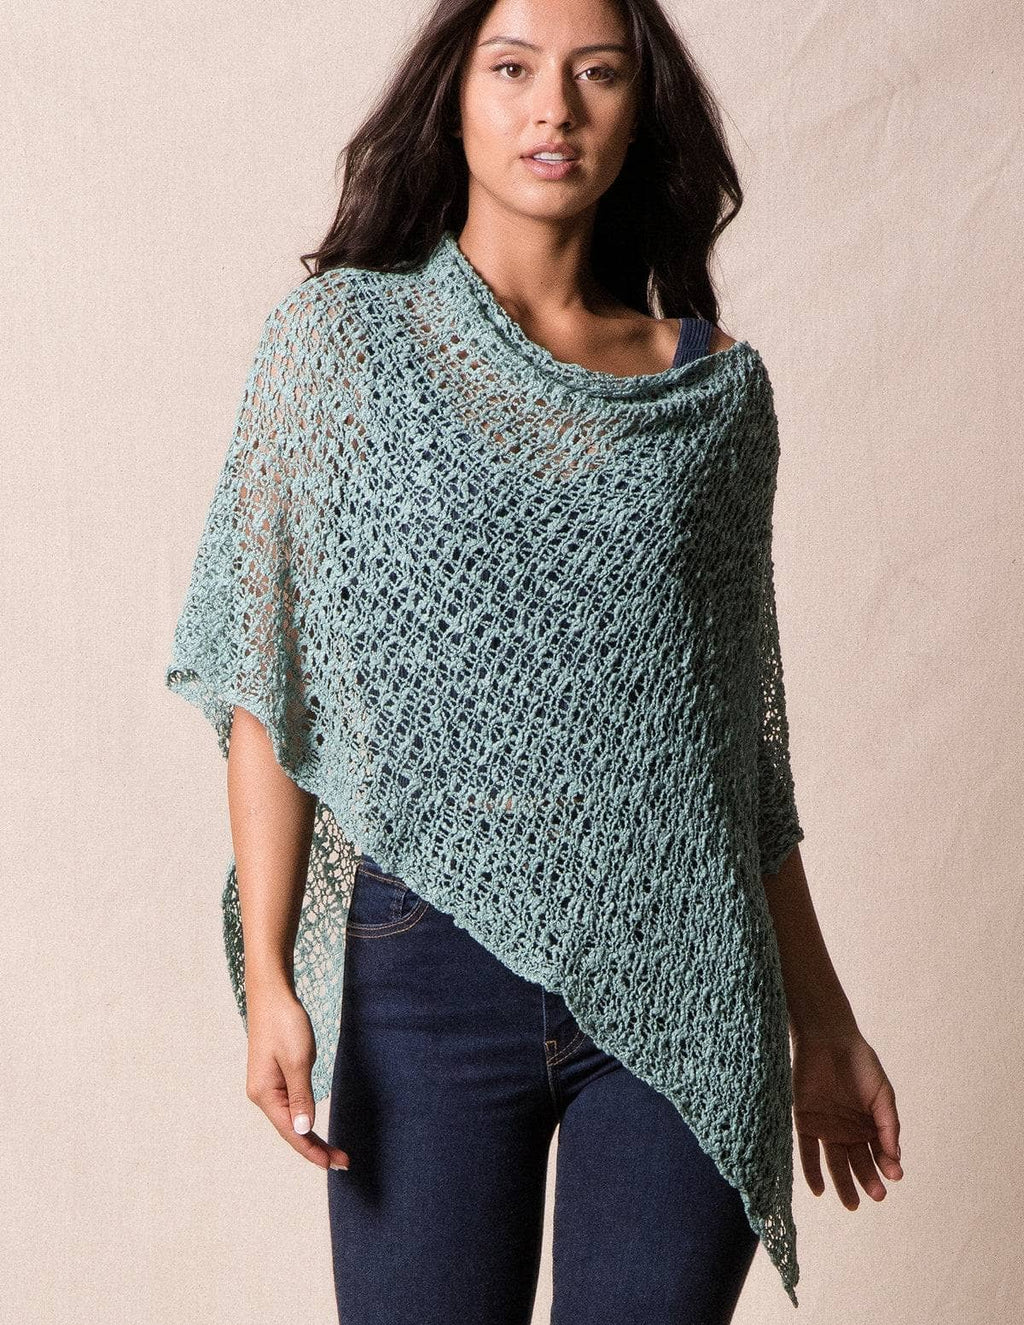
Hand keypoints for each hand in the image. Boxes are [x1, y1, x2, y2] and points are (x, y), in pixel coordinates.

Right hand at [243, 984, 349, 1172]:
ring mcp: (267, 1087)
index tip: (334, 1165)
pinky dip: (304, 1119)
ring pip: (291, 1120)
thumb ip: (301, 1096)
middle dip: (315, 1147)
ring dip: (310, 1136)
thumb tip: (302, 1130)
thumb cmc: (285, 1023)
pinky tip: (312, 1128)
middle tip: (344, 1161)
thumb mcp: (298, 1060)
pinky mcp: (274, 1077)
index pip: (291, 1132)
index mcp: (265, 1094)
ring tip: (333, 1151)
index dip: (312, 1150)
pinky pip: (290, 1106)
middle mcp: (262, 1095)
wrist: (272, 996)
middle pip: (291, 1130)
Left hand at [791, 1027, 902, 1207]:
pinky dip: (812, 1171)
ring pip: (835, 1162)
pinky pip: (808, 1151)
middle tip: (876, 1196)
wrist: (827, 1038)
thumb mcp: (882, 1093)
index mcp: (869, 1125)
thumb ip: (888, 1123)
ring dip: (843, 1183)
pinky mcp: (805, 1121)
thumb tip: (895, 1157)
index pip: (879, 1154)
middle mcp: (848, 1131)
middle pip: (858, 1163)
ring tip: (851, 1203)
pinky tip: (819, 1190)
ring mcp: (826, 1128)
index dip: (887, 1166)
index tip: (894, 1174)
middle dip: (868, 1181)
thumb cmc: (860, 1063)